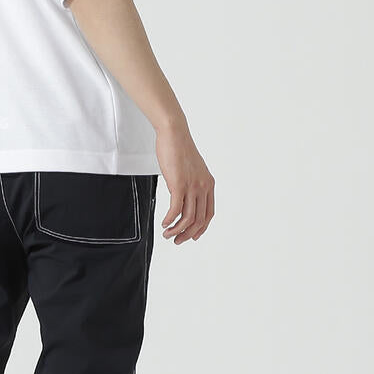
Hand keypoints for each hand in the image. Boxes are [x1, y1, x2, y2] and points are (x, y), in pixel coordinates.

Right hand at [154, 122, 214, 242]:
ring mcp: (192, 186)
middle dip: (188, 234)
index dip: (201, 228)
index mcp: (209, 184)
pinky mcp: (179, 184)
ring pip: (188, 218)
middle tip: (176, 241)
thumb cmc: (179, 149)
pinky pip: (176, 209)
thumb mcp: (190, 169)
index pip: (209, 214)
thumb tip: (182, 196)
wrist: (174, 133)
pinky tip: (164, 223)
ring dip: (177, 230)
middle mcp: (203, 187)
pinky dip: (170, 220)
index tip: (192, 236)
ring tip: (167, 234)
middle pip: (200, 220)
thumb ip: (190, 183)